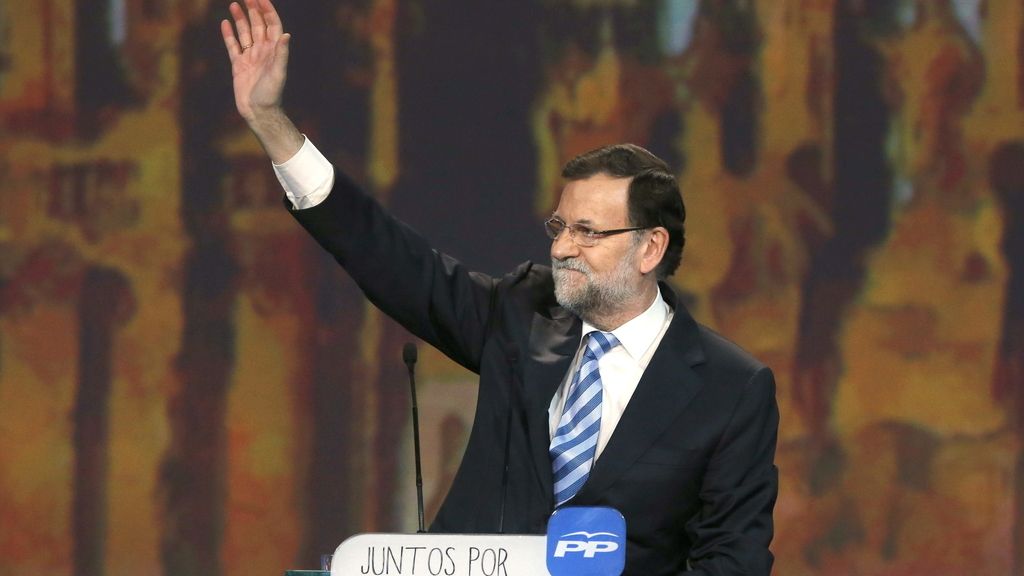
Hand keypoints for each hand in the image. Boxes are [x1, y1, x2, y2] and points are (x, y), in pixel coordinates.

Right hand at [221, 0, 289, 123]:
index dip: (267, 11)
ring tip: (234, 4)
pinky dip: (229, 35)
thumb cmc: (271, 94)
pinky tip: (225, 23)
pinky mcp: (238, 65)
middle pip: (258, 25)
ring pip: (245, 33)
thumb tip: (286, 34)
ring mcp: (250, 57)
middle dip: (253, 10)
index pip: (272, 25)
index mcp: (273, 51)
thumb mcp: (278, 73)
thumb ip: (281, 54)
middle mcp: (262, 51)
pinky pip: (233, 46)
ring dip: (240, 19)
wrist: (259, 112)